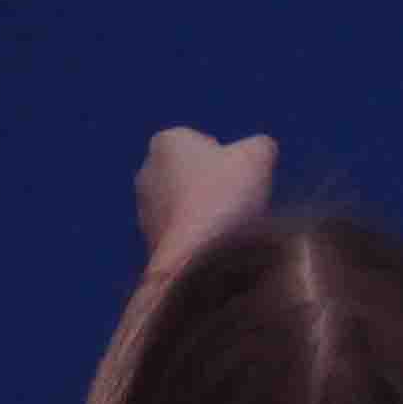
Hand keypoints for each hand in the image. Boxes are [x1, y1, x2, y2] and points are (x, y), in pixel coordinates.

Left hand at [133, 128, 276, 273]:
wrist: (197, 262)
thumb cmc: (224, 197)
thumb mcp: (258, 157)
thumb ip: (259, 145)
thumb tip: (257, 152)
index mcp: (166, 142)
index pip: (201, 141)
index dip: (225, 159)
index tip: (239, 178)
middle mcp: (147, 171)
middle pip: (191, 173)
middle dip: (212, 185)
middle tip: (237, 202)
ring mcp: (143, 209)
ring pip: (184, 205)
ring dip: (204, 213)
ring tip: (227, 229)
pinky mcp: (147, 242)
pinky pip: (180, 233)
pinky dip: (195, 238)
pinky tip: (212, 249)